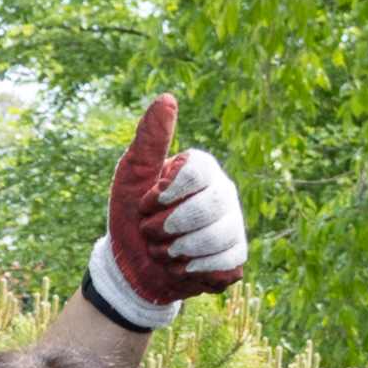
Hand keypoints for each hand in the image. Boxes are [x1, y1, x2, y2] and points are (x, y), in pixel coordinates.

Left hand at [86, 94, 249, 326]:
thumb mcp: (132, 175)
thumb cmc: (131, 216)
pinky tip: (181, 266)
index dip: (167, 194)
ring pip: (218, 236)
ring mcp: (233, 224)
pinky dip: (194, 269)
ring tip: (163, 252)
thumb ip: (150, 140)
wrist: (131, 267)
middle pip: (210, 206)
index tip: (146, 204)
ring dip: (179, 250)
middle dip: (169, 226)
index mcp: (202, 169)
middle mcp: (223, 192)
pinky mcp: (235, 254)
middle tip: (150, 232)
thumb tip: (167, 98)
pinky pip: (224, 261)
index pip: (199, 172)